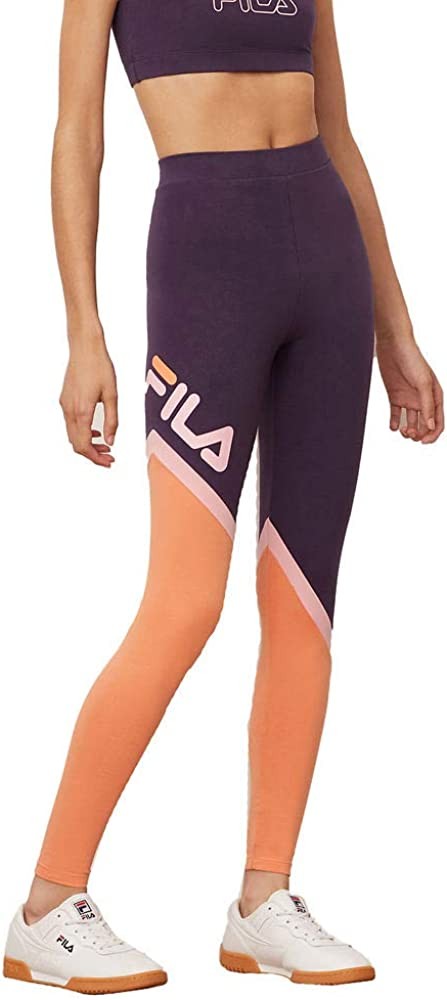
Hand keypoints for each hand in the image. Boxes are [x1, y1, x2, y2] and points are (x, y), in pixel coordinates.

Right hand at [60, 334, 117, 465]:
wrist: (84, 347)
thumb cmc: (100, 367)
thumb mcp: (112, 395)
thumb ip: (112, 420)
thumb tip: (111, 441)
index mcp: (82, 411)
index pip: (84, 446)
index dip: (96, 458)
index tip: (109, 462)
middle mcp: (70, 410)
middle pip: (76, 444)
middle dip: (93, 455)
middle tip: (109, 458)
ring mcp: (65, 405)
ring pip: (72, 435)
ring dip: (87, 444)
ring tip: (105, 446)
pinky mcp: (65, 400)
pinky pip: (71, 424)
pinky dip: (82, 433)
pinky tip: (95, 431)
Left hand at [376, 333, 443, 443]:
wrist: (393, 346)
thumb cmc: (412, 359)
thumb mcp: (422, 383)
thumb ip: (427, 405)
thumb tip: (431, 427)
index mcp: (435, 396)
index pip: (438, 422)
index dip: (432, 434)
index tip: (423, 441)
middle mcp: (423, 399)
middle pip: (425, 425)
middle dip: (419, 434)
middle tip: (410, 435)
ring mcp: (409, 398)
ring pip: (411, 422)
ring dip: (407, 430)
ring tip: (402, 431)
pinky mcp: (395, 396)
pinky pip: (396, 414)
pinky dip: (394, 423)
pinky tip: (393, 426)